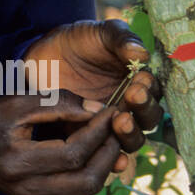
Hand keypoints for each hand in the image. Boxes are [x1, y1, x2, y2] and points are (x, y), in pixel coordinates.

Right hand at [0, 92, 126, 194]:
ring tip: (108, 135)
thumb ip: (57, 103)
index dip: (98, 131)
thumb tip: (97, 108)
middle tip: (117, 125)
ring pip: (86, 189)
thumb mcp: (15, 103)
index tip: (110, 109)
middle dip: (110, 152)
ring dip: (105, 162)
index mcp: (16, 162)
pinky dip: (91, 169)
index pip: (73, 153)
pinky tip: (92, 147)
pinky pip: (75, 190)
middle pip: (88, 180)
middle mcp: (26, 189)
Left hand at [23, 19, 162, 165]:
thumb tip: (141, 54)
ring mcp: (109, 126)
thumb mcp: (100, 34)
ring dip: (130, 134)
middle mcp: (129, 107)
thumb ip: (120, 38)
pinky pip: (104, 156)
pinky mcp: (88, 140)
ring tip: (120, 122)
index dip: (150, 89)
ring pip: (130, 140)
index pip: (153, 92)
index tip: (140, 80)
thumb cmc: (77, 42)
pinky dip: (113, 161)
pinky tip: (115, 161)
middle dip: (142, 110)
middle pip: (147, 119)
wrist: (41, 56)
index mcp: (138, 82)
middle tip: (132, 97)